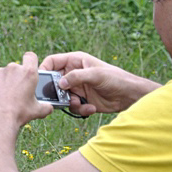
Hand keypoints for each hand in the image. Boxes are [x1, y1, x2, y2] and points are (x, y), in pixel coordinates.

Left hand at [0, 51, 52, 128]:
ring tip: (4, 97)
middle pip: (16, 68)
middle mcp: (13, 69)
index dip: (30, 61)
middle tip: (16, 92)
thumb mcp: (36, 111)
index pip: (30, 56)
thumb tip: (49, 108)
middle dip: (16, 77)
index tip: (28, 68)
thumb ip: (45, 107)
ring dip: (4, 82)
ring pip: (3, 74)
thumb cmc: (18, 114)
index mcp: (28, 73)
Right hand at [41, 51, 160, 114]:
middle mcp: (74, 74)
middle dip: (57, 92)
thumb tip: (60, 83)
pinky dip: (80, 109)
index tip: (41, 80)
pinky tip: (91, 108)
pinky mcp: (82, 100)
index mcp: (75, 61)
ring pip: (62, 97)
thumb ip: (77, 76)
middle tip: (62, 98)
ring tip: (81, 104)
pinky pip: (72, 107)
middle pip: (54, 82)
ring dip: (70, 103)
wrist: (129, 96)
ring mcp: (77, 88)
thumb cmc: (116, 79)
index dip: (44, 69)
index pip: (52, 61)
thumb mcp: (96, 74)